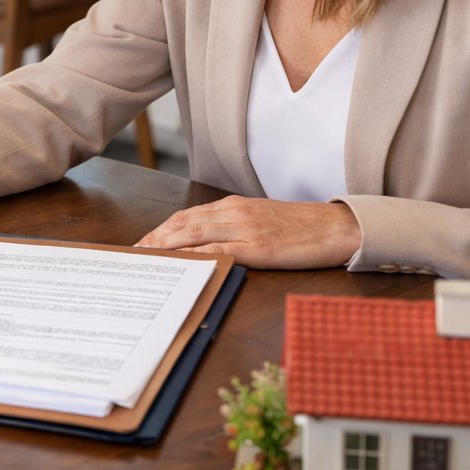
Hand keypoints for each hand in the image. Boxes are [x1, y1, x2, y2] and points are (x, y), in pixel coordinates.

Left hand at [135, 196, 362, 268]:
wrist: (336, 227)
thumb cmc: (301, 227)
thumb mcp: (261, 220)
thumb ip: (233, 227)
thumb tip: (206, 243)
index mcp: (233, 205)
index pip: (187, 215)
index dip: (161, 229)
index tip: (142, 241)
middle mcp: (234, 212)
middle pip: (183, 223)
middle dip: (154, 238)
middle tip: (133, 252)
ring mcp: (244, 228)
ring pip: (193, 233)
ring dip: (165, 245)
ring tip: (145, 257)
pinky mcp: (256, 247)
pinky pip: (218, 250)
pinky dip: (194, 255)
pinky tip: (179, 264)